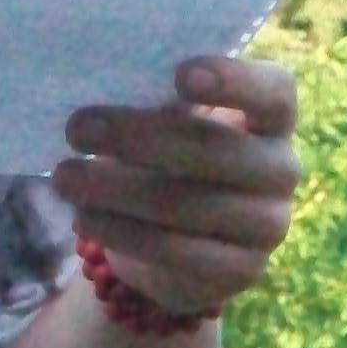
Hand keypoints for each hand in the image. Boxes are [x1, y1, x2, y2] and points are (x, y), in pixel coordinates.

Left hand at [51, 54, 298, 319]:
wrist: (173, 244)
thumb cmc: (168, 159)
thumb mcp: (166, 122)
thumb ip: (156, 99)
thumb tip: (112, 82)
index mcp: (272, 117)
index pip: (273, 92)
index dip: (233, 81)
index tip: (180, 75)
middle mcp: (281, 169)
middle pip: (217, 151)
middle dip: (140, 139)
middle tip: (77, 129)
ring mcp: (269, 224)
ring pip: (191, 206)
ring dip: (118, 191)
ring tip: (64, 179)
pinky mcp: (243, 271)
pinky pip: (181, 253)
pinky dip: (125, 234)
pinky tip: (85, 218)